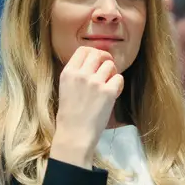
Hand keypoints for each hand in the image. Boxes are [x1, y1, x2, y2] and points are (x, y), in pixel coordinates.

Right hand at [51, 46, 124, 168]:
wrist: (75, 134)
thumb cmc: (70, 116)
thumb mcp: (65, 89)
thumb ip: (77, 75)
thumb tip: (93, 63)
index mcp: (68, 73)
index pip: (83, 50)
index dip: (93, 52)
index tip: (97, 60)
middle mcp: (81, 74)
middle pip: (98, 54)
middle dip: (105, 59)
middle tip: (108, 69)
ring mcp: (95, 82)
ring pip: (110, 65)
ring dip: (112, 73)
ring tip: (108, 85)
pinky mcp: (107, 92)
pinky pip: (119, 78)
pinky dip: (118, 85)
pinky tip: (113, 93)